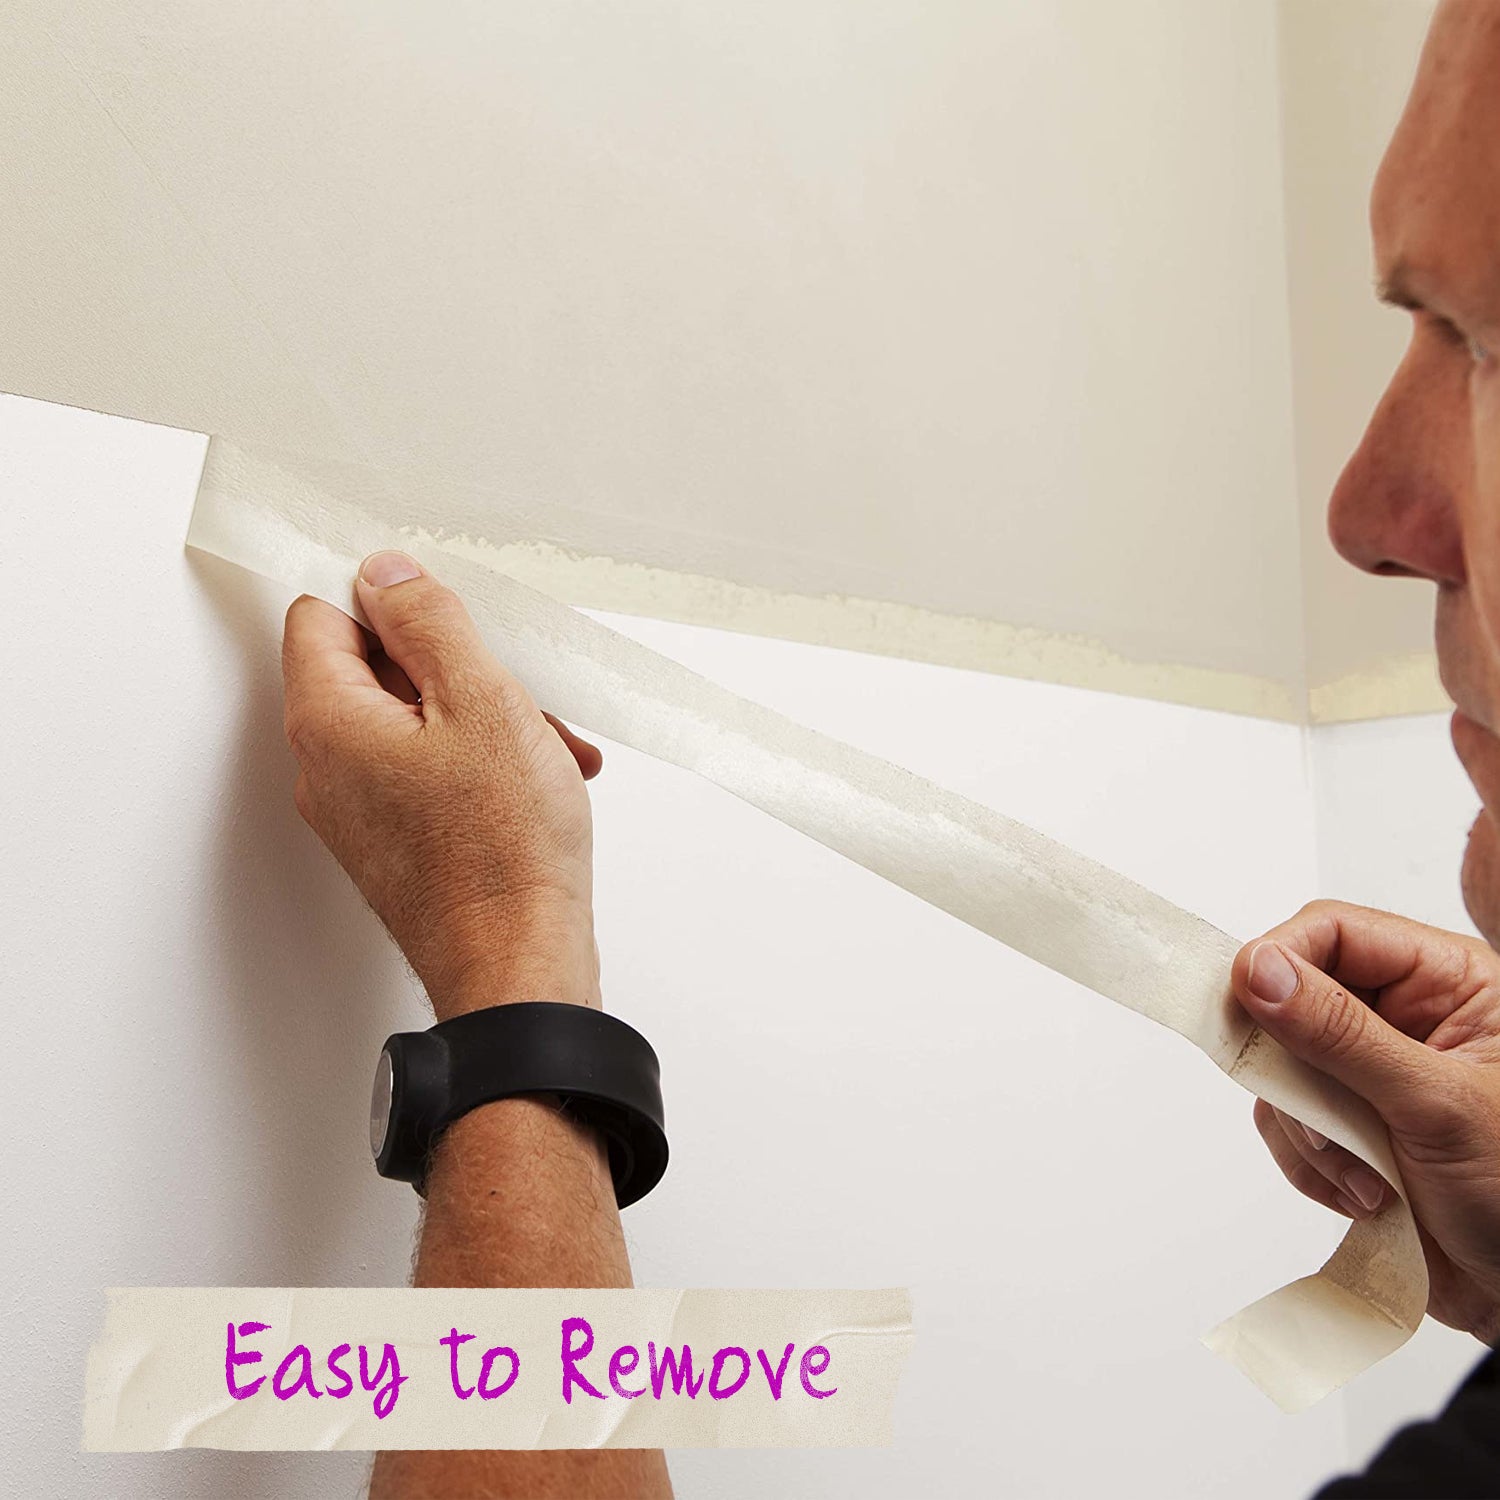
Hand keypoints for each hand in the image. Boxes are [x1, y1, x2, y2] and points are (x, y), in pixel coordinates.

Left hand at [281, 549, 604, 1016]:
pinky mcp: (396, 844)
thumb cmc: (503, 854)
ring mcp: (359, 813)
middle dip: (455, 665)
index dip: (382, 595)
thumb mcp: (482, 701)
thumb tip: (386, 575)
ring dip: (483, 716)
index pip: (320, 613)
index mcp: (330, 722)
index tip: (439, 602)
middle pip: (375, 670)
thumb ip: (427, 624)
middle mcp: (327, 769)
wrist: (520, 968)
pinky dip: (482, 762)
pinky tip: (541, 778)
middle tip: (514, 682)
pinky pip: (428, 772)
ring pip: (413, 722)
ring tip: (548, 744)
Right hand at [1236, 900, 1499, 1345]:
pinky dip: (1310, 1163)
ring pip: (1281, 1066)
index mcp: (1448, 982)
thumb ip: (1341, 1032)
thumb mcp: (1438, 1104)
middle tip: (1316, 1113)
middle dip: (1296, 1068)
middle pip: (1293, 998)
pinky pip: (1286, 1120)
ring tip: (1368, 1176)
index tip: (1242, 1000)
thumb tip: (1259, 970)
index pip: (1334, 932)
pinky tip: (1365, 1194)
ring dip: (1309, 1130)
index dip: (1279, 958)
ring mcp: (1372, 1071)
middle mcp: (1406, 1017)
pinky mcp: (1349, 1122)